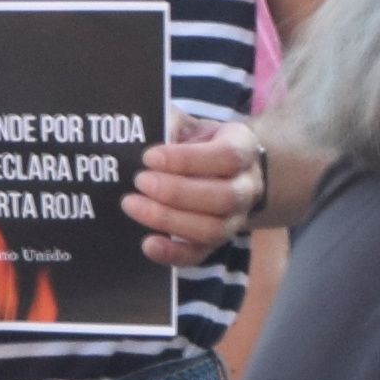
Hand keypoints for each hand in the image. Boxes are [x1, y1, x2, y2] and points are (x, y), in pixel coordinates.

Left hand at [121, 116, 267, 270]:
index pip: (226, 157)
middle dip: (177, 192)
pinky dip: (173, 254)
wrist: (219, 169)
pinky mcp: (216, 243)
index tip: (150, 156)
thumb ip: (171, 124)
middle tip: (140, 181)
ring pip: (212, 229)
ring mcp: (234, 220)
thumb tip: (148, 133)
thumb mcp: (189, 125)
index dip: (187, 159)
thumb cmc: (198, 143)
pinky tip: (147, 244)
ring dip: (170, 220)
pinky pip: (199, 255)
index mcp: (243, 150)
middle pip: (223, 197)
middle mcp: (247, 188)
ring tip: (133, 205)